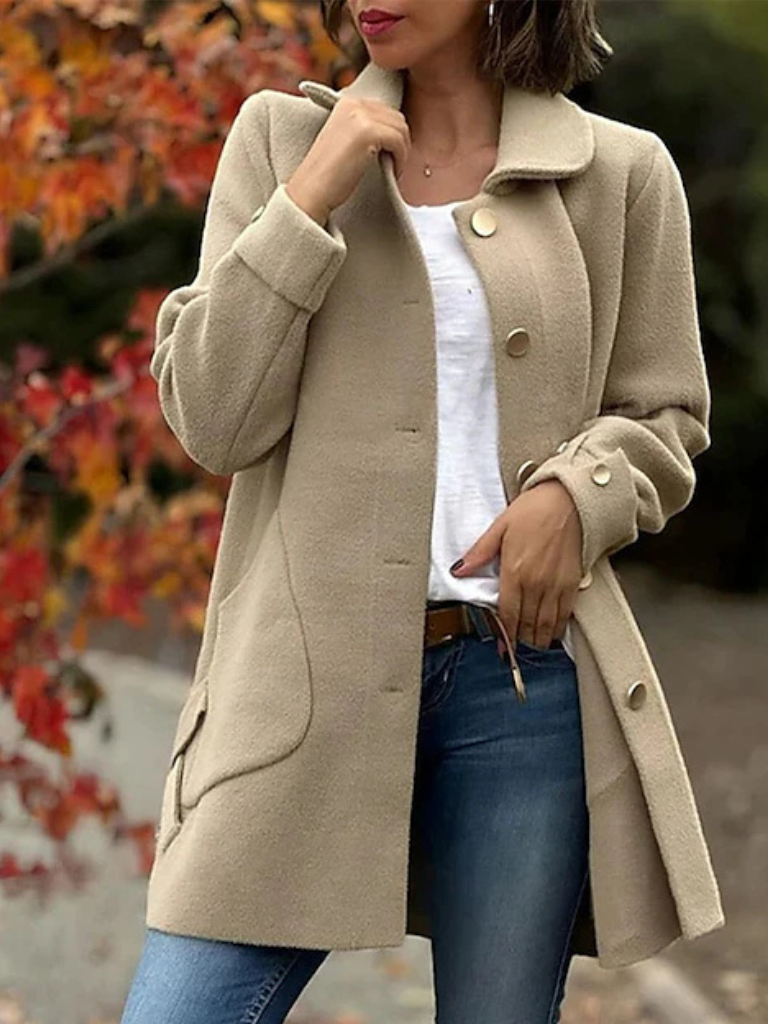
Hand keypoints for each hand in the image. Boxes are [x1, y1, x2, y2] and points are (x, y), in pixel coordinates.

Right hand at [286, 95, 410, 221]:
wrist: (312, 191)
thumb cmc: (328, 176)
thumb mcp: (345, 141)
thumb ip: (365, 130)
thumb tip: (395, 133)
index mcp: (347, 103)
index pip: (385, 111)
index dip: (392, 135)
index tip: (389, 155)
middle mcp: (353, 104)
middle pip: (396, 117)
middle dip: (400, 142)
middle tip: (393, 164)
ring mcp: (360, 116)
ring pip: (401, 129)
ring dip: (403, 152)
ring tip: (392, 169)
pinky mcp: (368, 132)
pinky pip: (399, 142)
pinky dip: (401, 159)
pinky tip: (392, 172)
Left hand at [449, 481, 582, 649]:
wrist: (570, 501)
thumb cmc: (535, 510)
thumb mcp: (500, 527)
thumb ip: (479, 553)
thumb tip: (459, 570)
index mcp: (514, 571)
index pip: (507, 614)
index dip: (504, 636)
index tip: (502, 648)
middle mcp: (535, 583)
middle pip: (526, 623)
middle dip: (519, 640)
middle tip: (514, 650)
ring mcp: (555, 585)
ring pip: (545, 624)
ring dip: (537, 639)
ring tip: (531, 645)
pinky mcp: (572, 583)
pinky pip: (564, 614)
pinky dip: (557, 628)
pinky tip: (551, 632)